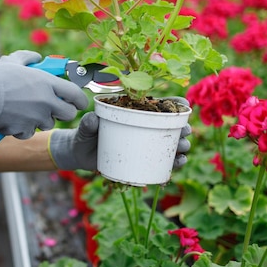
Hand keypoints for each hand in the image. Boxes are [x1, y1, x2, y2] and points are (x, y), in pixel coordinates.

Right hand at [0, 51, 88, 137]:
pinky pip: (31, 132)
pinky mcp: (23, 130)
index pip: (76, 95)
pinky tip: (14, 118)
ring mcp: (35, 118)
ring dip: (42, 119)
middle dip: (64, 111)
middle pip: (69, 114)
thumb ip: (29, 57)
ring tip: (27, 109)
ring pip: (49, 124)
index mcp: (47, 83)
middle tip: (54, 107)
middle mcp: (46, 102)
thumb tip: (36, 58)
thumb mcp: (13, 60)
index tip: (79, 102)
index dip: (80, 100)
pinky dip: (25, 127)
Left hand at [49, 101, 191, 170]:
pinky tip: (179, 161)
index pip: (158, 105)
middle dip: (183, 127)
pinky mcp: (144, 161)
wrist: (81, 154)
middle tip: (185, 131)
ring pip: (171, 143)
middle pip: (171, 125)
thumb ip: (87, 123)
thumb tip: (92, 119)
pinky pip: (164, 162)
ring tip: (182, 148)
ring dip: (182, 145)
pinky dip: (174, 163)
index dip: (175, 104)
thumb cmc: (85, 135)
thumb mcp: (85, 127)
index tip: (184, 106)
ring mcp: (145, 144)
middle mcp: (144, 127)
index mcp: (134, 112)